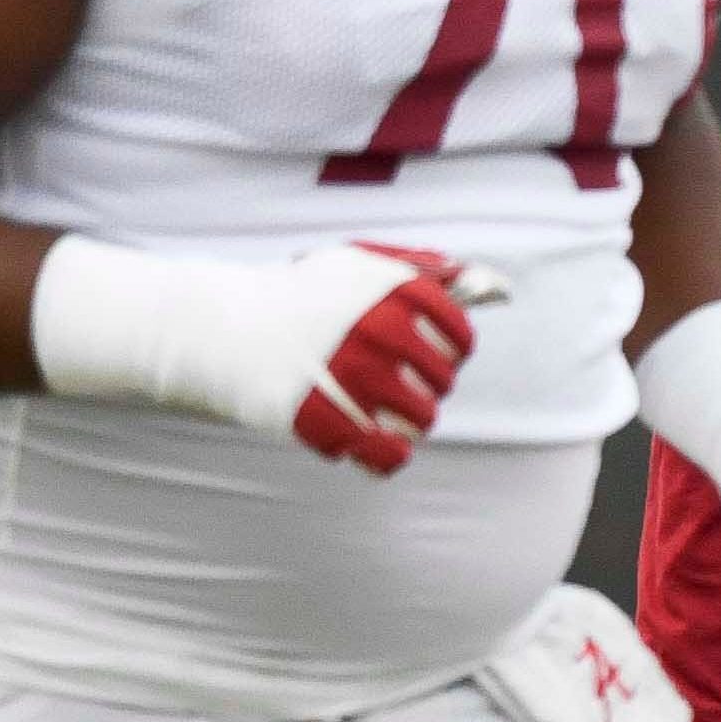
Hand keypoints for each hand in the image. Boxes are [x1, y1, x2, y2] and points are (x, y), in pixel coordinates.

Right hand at [271, 244, 499, 472]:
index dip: (450, 354)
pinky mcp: (317, 416)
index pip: (459, 339)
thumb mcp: (360, 266)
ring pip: (420, 420)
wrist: (222, 327)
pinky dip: (388, 455)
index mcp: (393, 291)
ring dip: (412, 423)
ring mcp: (346, 375)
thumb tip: (498, 288)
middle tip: (397, 385)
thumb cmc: (301, 295)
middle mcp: (376, 329)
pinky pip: (381, 452)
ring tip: (388, 414)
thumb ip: (427, 272)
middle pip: (441, 382)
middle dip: (428, 388)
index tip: (426, 355)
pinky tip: (377, 446)